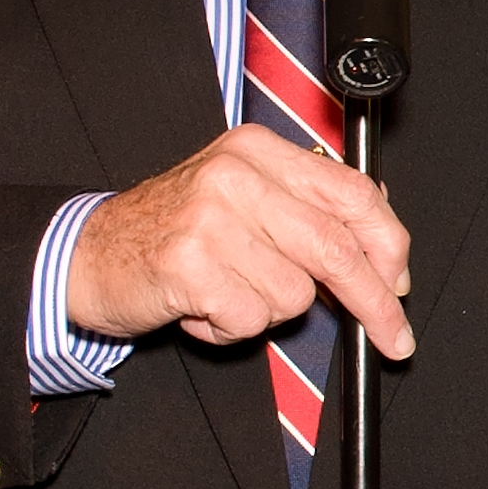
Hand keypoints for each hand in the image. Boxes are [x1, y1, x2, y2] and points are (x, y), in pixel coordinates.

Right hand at [67, 125, 415, 357]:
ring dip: (268, 313)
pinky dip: (231, 330)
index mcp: (257, 150)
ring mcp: (209, 218)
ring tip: (226, 292)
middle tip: (393, 338)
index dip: (388, 245)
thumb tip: (382, 221)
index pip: (351, 193)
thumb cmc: (172, 230)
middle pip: (335, 248)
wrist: (86, 253)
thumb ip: (305, 203)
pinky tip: (200, 308)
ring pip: (294, 294)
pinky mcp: (187, 265)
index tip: (400, 284)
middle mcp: (235, 175)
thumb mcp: (241, 195)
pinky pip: (249, 320)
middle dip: (374, 302)